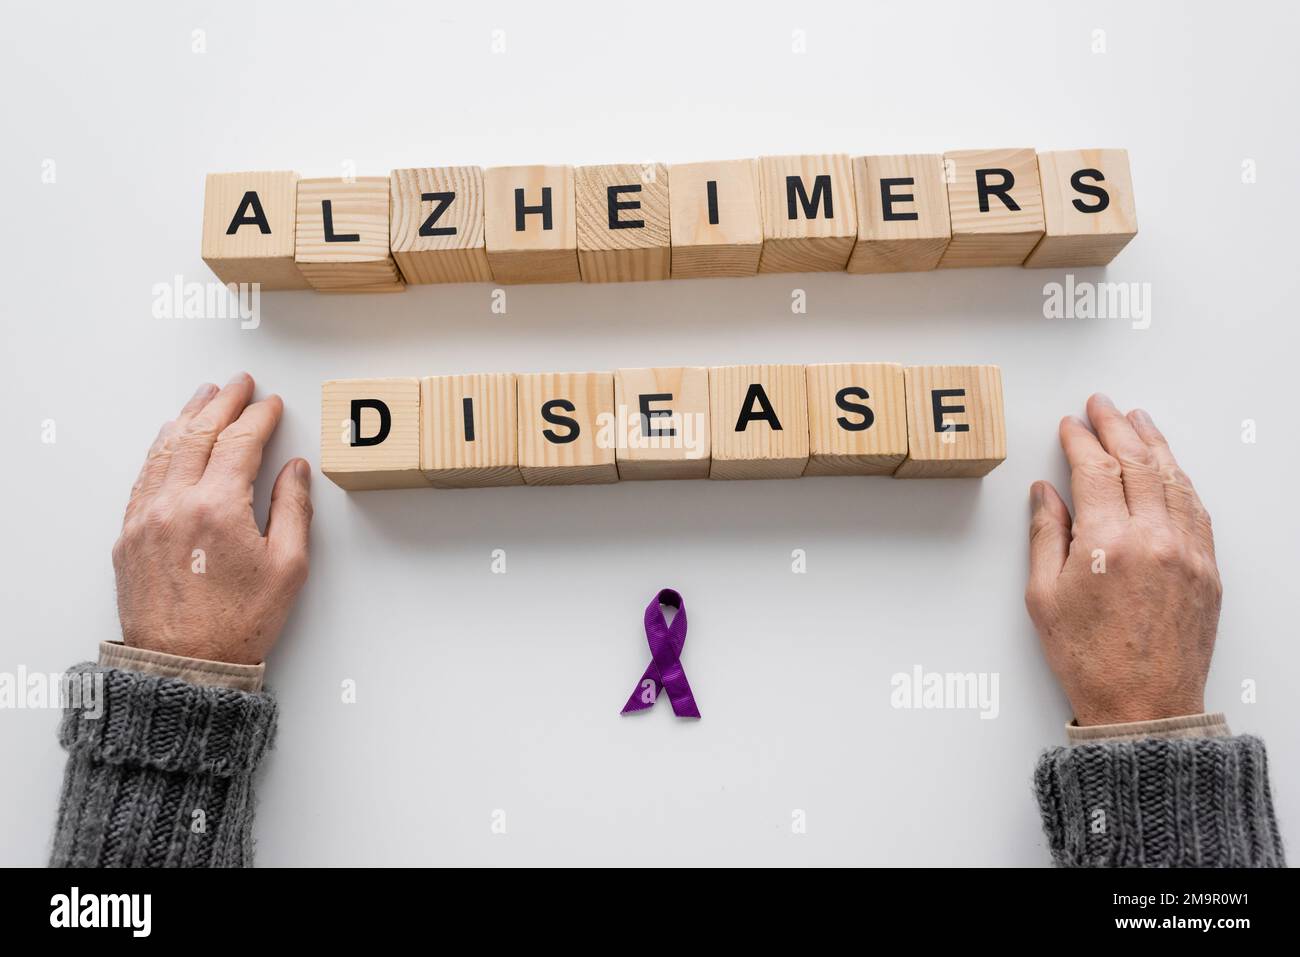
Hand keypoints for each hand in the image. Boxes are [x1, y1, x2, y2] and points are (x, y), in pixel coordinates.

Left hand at [111, 373, 312, 664]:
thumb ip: (293, 508)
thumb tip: (294, 469)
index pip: (240, 442)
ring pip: (165, 449)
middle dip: (222, 403)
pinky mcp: (129, 535)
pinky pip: (144, 476)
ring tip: (203, 397)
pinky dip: (161, 449)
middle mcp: (175, 504)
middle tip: (239, 384)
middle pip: (199, 434)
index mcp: (218, 507)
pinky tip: (170, 439)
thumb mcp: (288, 566)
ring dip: (187, 417)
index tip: (271, 405)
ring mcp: (146, 517)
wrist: (184, 666)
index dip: (259, 417)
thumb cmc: (238, 624)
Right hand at [1025, 394, 1221, 725]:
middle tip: (1102, 406)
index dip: (1081, 440)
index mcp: (1107, 543)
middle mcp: (1154, 540)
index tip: (1070, 425)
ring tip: (1139, 421)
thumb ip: (1046, 535)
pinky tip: (1171, 468)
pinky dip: (1181, 480)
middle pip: (1138, 462)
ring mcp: (1187, 553)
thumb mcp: (1044, 597)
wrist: (1143, 707)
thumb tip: (1046, 493)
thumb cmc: (1089, 660)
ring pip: (1173, 478)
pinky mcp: (1207, 569)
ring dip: (1154, 443)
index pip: (1096, 469)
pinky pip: (1197, 509)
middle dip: (1117, 427)